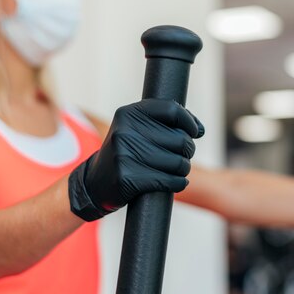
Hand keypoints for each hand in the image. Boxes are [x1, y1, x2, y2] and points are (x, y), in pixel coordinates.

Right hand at [68, 99, 203, 220]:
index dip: (189, 122)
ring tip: (174, 170)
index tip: (195, 132)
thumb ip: (163, 121)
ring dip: (183, 169)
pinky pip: (170, 181)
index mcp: (129, 113)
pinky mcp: (127, 178)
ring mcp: (124, 154)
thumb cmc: (126, 153)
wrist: (94, 183)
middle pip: (180, 139)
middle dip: (187, 150)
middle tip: (181, 156)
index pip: (172, 110)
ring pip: (178, 162)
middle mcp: (125, 131)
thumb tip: (199, 129)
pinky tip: (175, 182)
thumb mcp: (135, 129)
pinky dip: (178, 183)